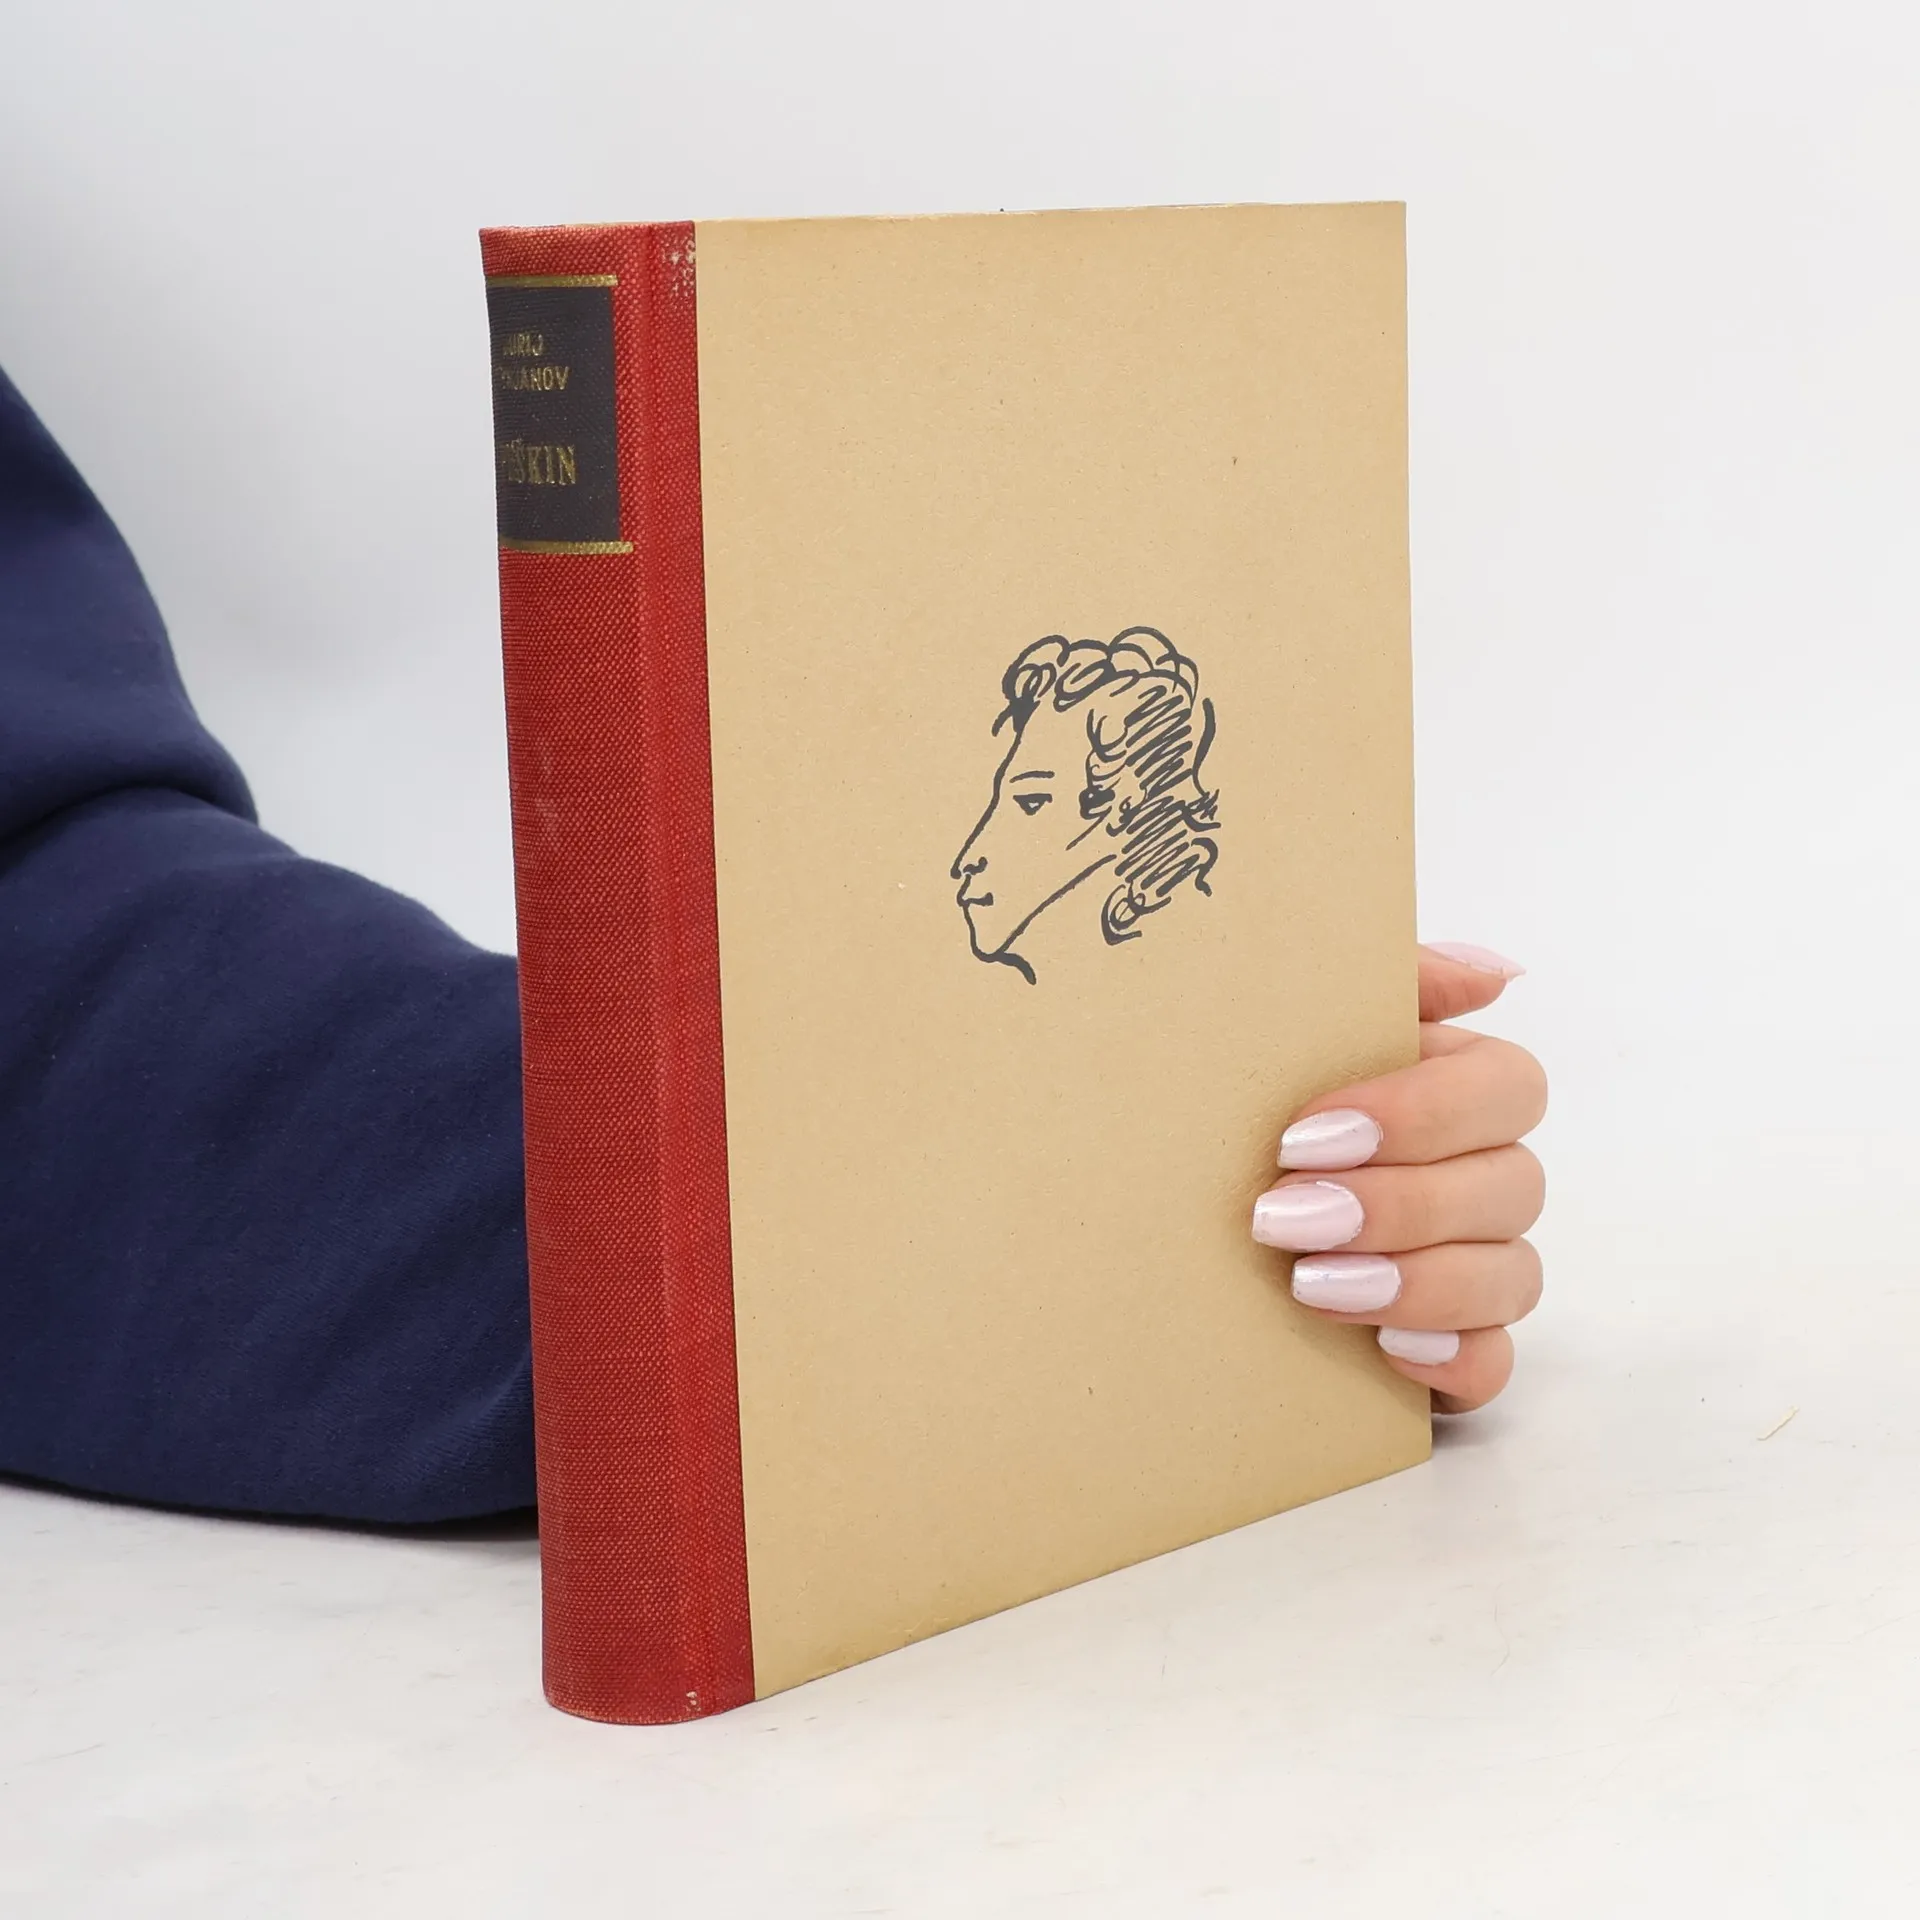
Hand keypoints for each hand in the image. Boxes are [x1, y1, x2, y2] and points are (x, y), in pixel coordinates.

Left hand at [1251, 943, 1545, 1412]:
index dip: (1424, 1112)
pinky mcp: (1449, 1349)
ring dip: (1416, 1281)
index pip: (1509, 1086)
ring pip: (1510, 1276)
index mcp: (1448, 1084)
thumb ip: (1377, 977)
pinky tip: (1383, 1348)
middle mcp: (1476, 1173)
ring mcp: (1472, 1265)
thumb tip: (1492, 973)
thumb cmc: (1228, 1107)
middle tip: (1283, 1217)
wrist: (1146, 1214)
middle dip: (1399, 1204)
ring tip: (1307, 1285)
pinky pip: (1495, 1365)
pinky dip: (1451, 1358)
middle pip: (1514, 1185)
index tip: (1303, 1136)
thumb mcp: (1278, 1023)